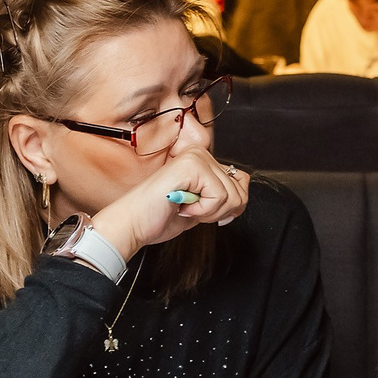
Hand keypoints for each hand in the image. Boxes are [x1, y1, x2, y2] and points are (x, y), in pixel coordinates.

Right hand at [89, 147, 249, 261]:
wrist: (133, 224)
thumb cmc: (158, 216)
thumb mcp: (201, 207)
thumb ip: (222, 197)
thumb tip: (243, 192)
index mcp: (202, 160)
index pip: (241, 182)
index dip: (228, 207)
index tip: (202, 211)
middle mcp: (200, 153)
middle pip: (240, 192)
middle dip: (218, 212)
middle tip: (190, 210)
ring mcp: (196, 157)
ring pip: (232, 196)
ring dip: (209, 212)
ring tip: (185, 208)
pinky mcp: (192, 165)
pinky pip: (219, 196)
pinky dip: (203, 210)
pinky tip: (182, 206)